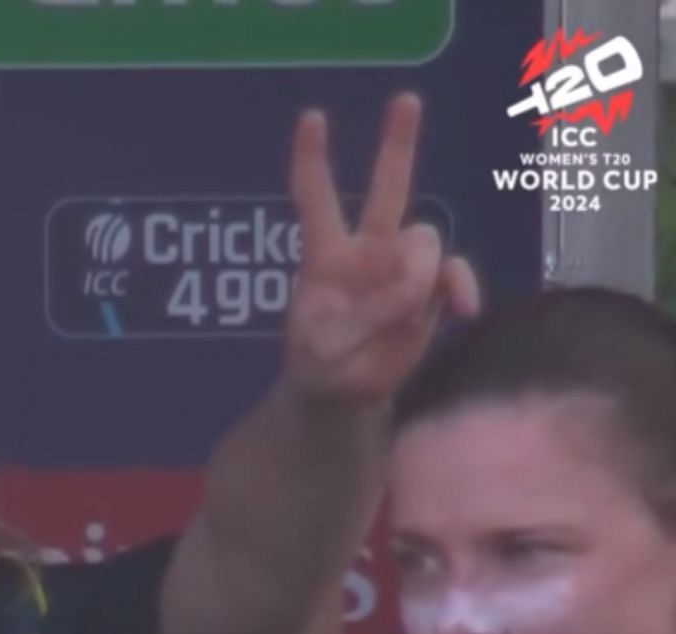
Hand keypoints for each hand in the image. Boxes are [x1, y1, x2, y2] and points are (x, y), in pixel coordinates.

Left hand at [282, 93, 481, 408]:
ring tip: (403, 313)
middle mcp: (366, 249)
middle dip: (398, 142)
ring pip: (424, 240)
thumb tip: (415, 291)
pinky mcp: (430, 289)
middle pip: (387, 188)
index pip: (315, 197)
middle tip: (405, 99)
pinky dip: (461, 287)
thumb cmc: (321, 363)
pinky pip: (454, 273)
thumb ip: (365, 318)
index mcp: (325, 255)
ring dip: (419, 274)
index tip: (313, 117)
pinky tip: (462, 310)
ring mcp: (401, 266)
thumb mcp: (326, 348)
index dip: (313, 159)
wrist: (344, 392)